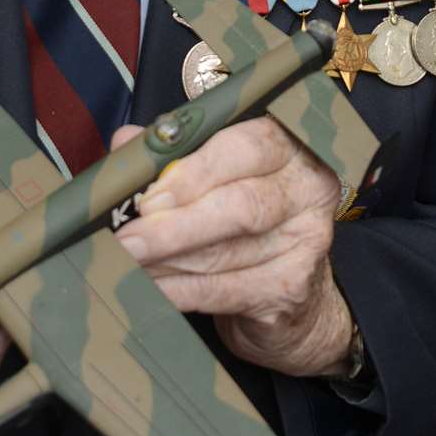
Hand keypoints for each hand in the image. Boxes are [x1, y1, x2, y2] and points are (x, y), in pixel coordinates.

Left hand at [112, 116, 353, 377]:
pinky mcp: (291, 288)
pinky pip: (224, 290)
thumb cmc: (243, 215)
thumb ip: (175, 153)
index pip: (245, 149)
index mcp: (288, 146)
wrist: (288, 292)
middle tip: (129, 238)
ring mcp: (305, 241)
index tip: (149, 196)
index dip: (193, 172)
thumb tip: (128, 143)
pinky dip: (180, 290)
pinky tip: (151, 287)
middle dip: (175, 225)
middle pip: (239, 206)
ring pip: (227, 252)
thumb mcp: (214, 173)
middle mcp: (307, 189)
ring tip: (128, 261)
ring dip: (169, 260)